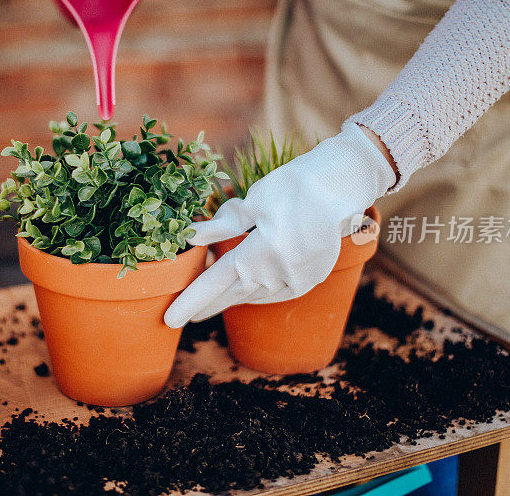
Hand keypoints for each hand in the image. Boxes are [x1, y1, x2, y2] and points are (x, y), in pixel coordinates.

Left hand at [164, 122, 395, 327]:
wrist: (339, 189)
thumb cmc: (291, 189)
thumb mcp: (252, 203)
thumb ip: (221, 225)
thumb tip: (191, 236)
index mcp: (256, 255)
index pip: (213, 283)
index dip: (190, 301)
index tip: (170, 319)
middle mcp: (275, 275)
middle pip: (231, 296)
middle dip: (207, 306)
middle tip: (186, 316)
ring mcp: (296, 281)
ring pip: (255, 296)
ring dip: (232, 297)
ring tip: (212, 300)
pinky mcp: (310, 280)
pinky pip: (276, 293)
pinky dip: (258, 292)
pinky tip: (248, 290)